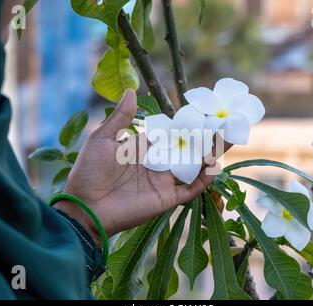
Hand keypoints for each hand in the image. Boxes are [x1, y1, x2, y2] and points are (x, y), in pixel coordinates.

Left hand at [55, 89, 220, 242]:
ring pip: (193, 167)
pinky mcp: (167, 199)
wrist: (85, 207)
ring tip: (227, 139)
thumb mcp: (103, 139)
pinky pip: (191, 189)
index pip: (170, 134)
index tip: (202, 111)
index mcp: (143, 150)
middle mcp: (157, 165)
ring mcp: (164, 182)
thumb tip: (131, 90)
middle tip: (224, 123)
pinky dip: (204, 179)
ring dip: (209, 155)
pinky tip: (214, 165)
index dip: (186, 124)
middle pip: (187, 149)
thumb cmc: (90, 172)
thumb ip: (121, 117)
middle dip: (205, 137)